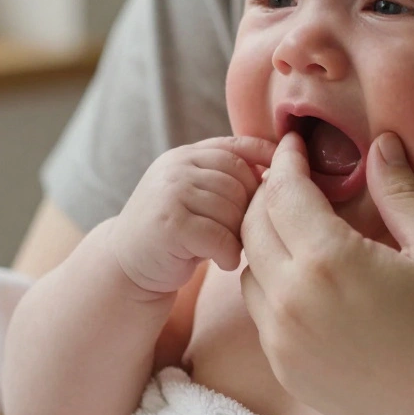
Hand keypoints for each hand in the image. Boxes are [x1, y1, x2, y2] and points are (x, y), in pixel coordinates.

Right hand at [110, 136, 274, 295]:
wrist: (125, 266)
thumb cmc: (173, 233)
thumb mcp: (194, 196)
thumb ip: (223, 178)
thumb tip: (277, 168)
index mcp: (185, 156)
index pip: (235, 148)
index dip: (265, 158)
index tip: (288, 173)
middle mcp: (176, 168)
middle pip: (240, 180)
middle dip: (249, 210)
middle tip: (241, 233)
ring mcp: (170, 193)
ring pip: (232, 209)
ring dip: (239, 235)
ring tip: (228, 248)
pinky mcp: (170, 224)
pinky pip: (220, 236)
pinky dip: (228, 254)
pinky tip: (221, 261)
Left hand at [239, 131, 413, 414]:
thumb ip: (401, 191)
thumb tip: (381, 144)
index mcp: (329, 259)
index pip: (283, 192)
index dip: (286, 162)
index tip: (294, 146)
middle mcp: (292, 296)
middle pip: (252, 224)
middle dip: (268, 194)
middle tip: (294, 180)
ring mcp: (280, 334)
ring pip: (247, 265)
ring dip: (263, 238)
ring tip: (296, 227)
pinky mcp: (279, 362)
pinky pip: (257, 306)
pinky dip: (268, 280)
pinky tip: (301, 276)